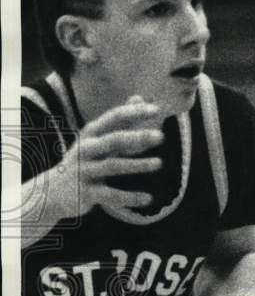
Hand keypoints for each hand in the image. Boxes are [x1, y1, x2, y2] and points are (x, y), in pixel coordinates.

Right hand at [45, 96, 163, 218]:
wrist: (51, 192)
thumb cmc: (83, 161)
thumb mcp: (98, 139)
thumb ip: (120, 121)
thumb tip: (139, 97)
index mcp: (91, 134)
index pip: (114, 118)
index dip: (135, 112)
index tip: (157, 110)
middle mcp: (86, 149)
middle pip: (114, 140)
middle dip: (137, 136)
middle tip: (161, 136)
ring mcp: (85, 171)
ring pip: (112, 165)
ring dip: (137, 164)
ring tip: (160, 163)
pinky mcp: (85, 192)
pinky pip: (110, 194)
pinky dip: (129, 197)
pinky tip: (149, 198)